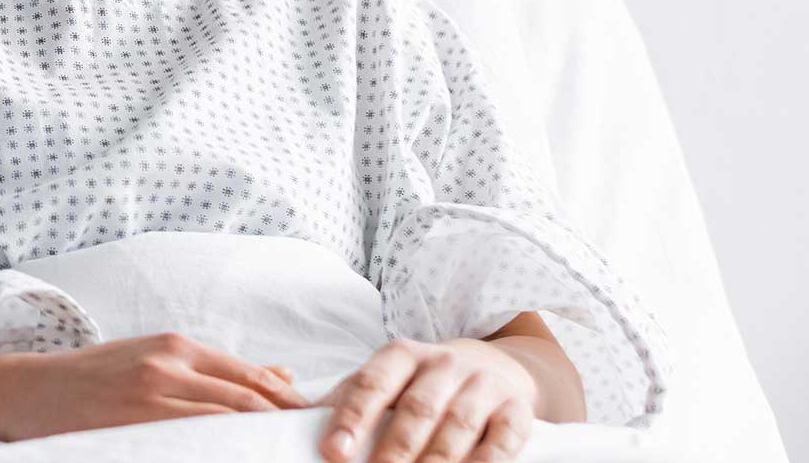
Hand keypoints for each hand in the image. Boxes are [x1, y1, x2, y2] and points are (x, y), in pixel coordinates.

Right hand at [0, 331, 309, 442]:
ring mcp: (150, 393)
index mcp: (174, 345)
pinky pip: (192, 438)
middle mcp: (168, 363)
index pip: (250, 375)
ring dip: (261, 438)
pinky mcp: (133, 421)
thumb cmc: (88, 378)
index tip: (317, 422)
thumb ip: (209, 370)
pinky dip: (223, 448)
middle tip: (319, 443)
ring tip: (290, 454)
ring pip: (225, 418)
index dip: (288, 401)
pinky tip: (241, 458)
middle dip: (286, 422)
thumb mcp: (149, 359)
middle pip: (247, 396)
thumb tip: (279, 375)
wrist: (24, 389)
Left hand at [314, 337, 538, 462]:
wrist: (493, 369)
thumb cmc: (420, 385)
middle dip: (395, 448)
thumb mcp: (383, 382)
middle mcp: (443, 364)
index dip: (351, 418)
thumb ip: (344, 403)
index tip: (333, 452)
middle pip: (417, 408)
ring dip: (436, 461)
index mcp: (401, 355)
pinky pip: (502, 441)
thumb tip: (291, 425)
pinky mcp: (516, 411)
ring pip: (458, 425)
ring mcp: (483, 385)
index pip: (371, 383)